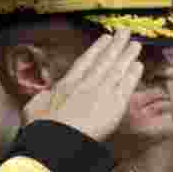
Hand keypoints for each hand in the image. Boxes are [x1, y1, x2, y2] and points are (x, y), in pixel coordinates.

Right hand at [21, 29, 143, 141]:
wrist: (56, 138)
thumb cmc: (42, 128)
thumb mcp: (34, 108)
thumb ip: (41, 100)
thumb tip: (42, 97)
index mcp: (66, 85)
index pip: (84, 63)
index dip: (96, 50)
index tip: (104, 39)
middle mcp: (85, 84)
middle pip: (104, 61)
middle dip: (115, 46)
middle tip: (124, 33)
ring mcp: (101, 92)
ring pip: (117, 69)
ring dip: (127, 55)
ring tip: (135, 44)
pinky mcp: (114, 104)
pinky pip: (126, 85)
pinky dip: (133, 75)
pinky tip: (138, 65)